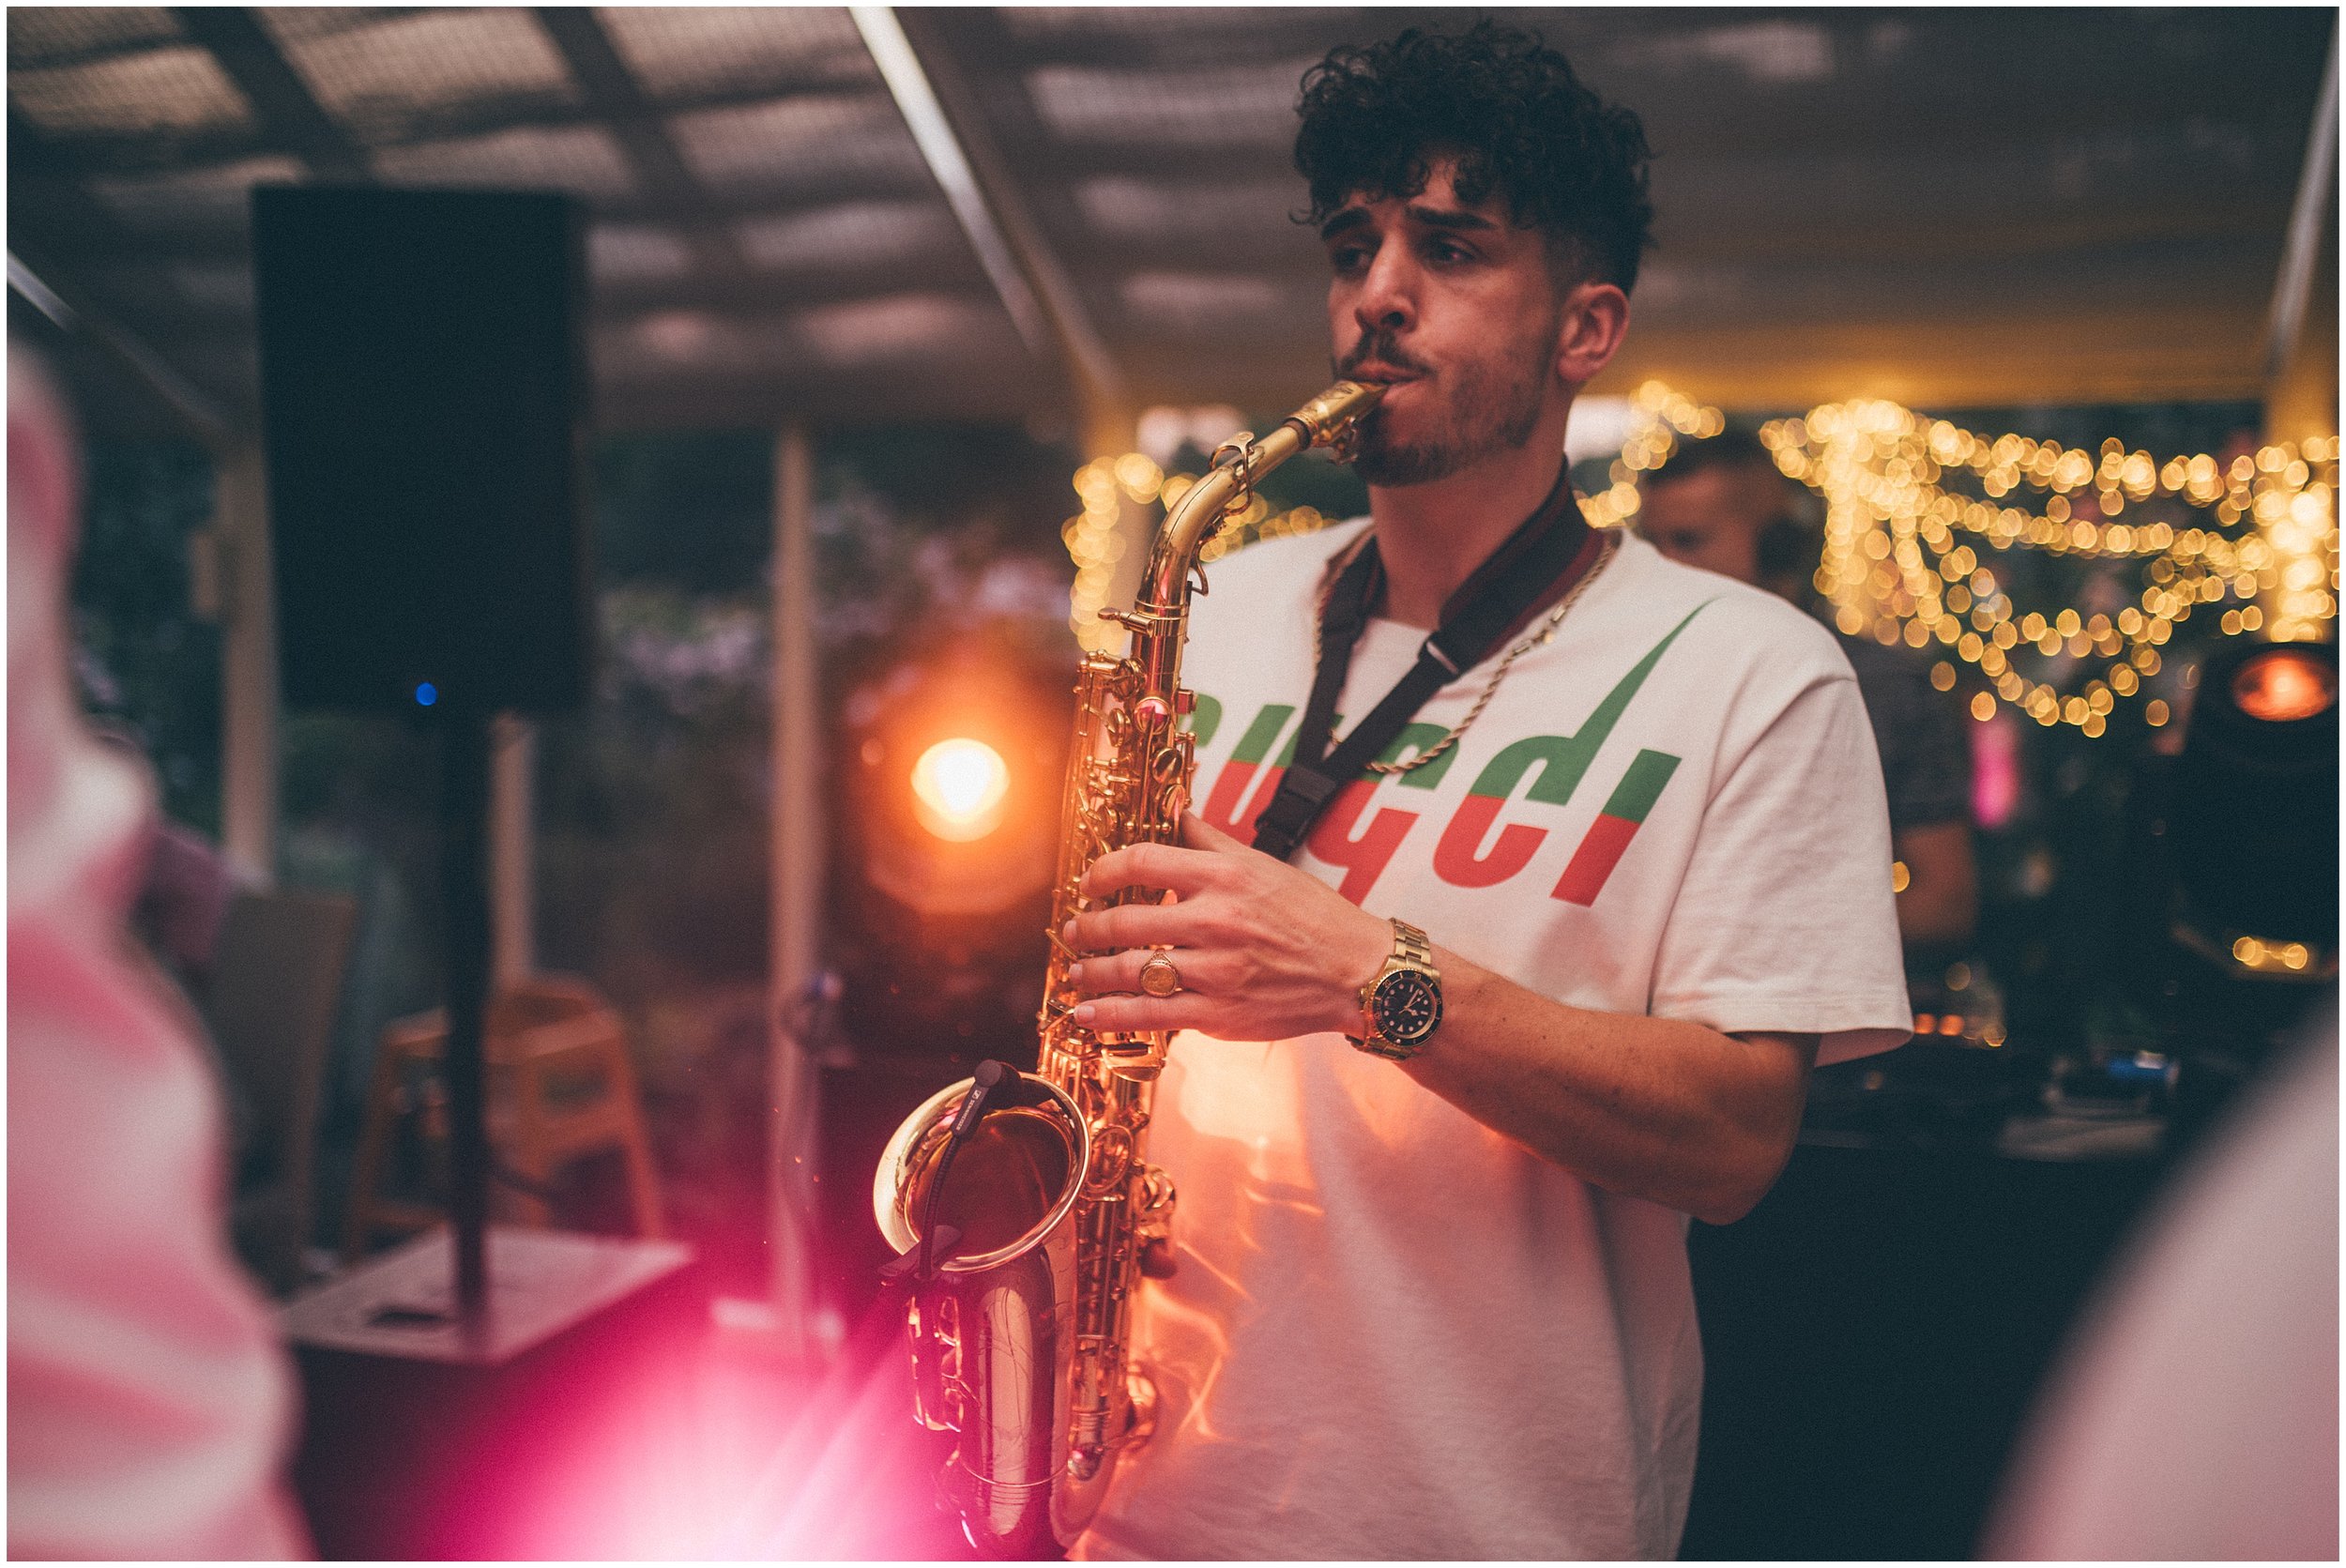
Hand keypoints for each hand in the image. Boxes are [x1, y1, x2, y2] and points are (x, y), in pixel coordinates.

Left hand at [1063, 812, 1393, 1038]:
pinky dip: (1110, 1015)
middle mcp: (1215, 921)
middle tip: (1073, 929)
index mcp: (1224, 878)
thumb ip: (1211, 841)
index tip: (1089, 881)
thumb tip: (1176, 809)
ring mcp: (1215, 970)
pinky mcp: (1219, 1013)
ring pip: (1130, 970)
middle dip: (1087, 926)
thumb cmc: (1314, 918)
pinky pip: (1151, 1015)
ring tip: (1076, 971)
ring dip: (1091, 971)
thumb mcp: (1263, 866)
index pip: (1143, 861)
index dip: (1103, 871)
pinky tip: (1086, 1014)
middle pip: (1126, 920)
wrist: (1358, 974)